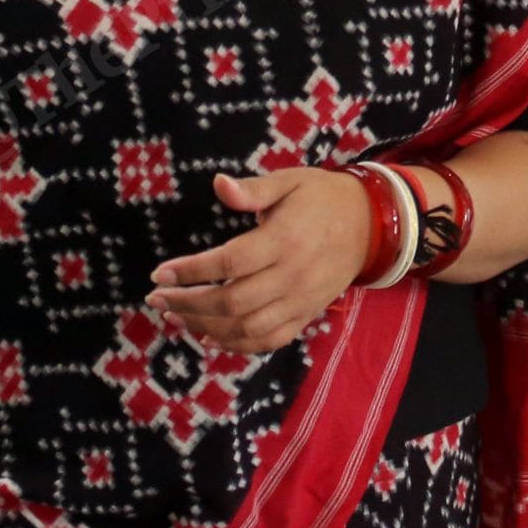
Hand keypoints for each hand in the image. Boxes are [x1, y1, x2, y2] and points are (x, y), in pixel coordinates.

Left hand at [146, 170, 371, 354]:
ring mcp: (300, 301)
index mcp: (283, 240)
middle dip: (188, 303)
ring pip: (246, 328)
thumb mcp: (290, 181)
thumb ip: (252, 189)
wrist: (370, 225)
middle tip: (157, 298)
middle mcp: (291, 276)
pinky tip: (208, 337)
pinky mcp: (305, 315)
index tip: (160, 273)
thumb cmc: (322, 198)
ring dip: (205, 327)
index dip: (191, 271)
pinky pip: (268, 340)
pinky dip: (236, 345)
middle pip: (232, 302)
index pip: (229, 262)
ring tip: (175, 316)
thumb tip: (217, 184)